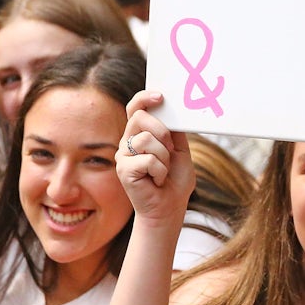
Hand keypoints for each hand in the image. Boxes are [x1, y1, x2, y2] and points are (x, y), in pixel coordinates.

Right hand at [118, 90, 195, 225]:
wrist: (169, 208)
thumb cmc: (174, 181)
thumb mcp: (180, 149)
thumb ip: (174, 130)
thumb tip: (171, 109)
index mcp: (141, 134)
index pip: (135, 108)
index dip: (144, 98)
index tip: (160, 96)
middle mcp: (128, 142)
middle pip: (140, 117)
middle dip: (162, 131)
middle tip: (170, 150)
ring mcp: (123, 156)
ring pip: (146, 139)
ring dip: (164, 157)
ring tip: (163, 171)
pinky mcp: (123, 170)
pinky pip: (147, 159)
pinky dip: (160, 171)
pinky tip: (157, 180)